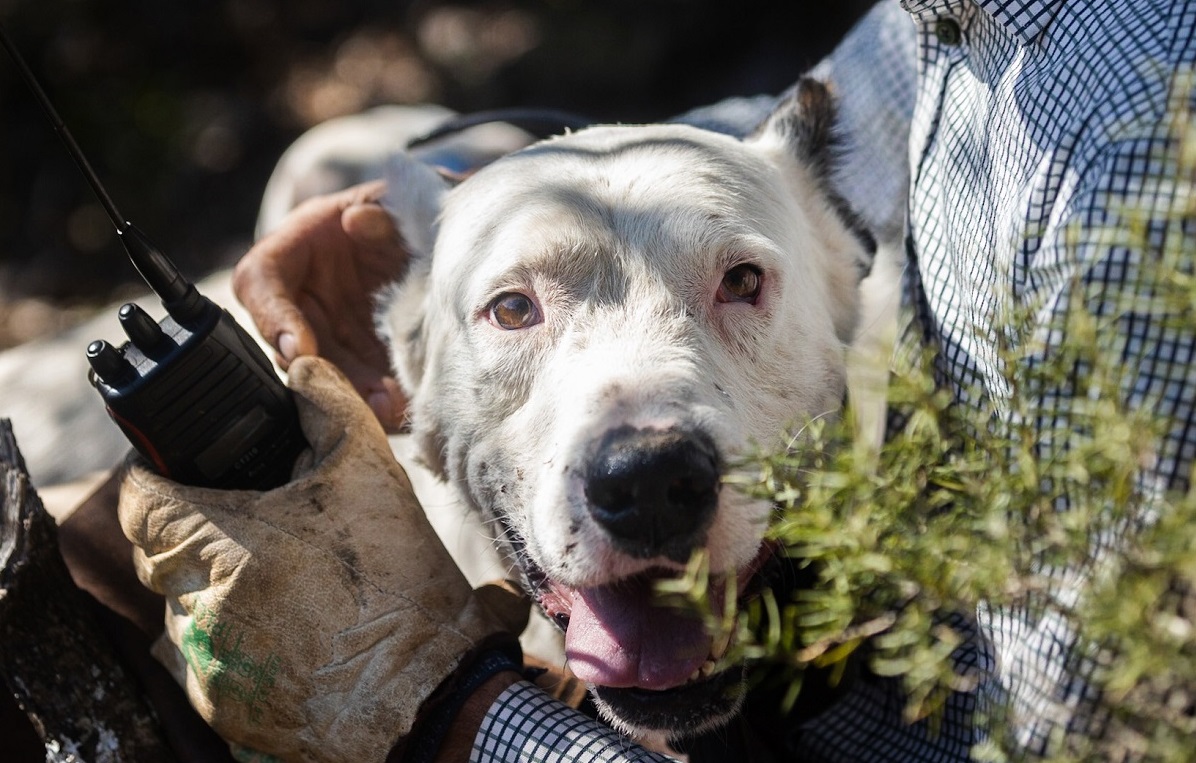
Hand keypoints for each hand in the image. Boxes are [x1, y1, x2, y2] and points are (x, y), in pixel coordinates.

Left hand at [118, 356, 527, 761]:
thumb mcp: (370, 475)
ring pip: (185, 604)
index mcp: (221, 541)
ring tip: (289, 583)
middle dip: (203, 530)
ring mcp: (203, 663)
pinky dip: (239, 640)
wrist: (425, 692)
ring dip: (221, 585)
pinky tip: (294, 632)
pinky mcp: (218, 707)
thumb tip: (300, 367)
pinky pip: (208, 657)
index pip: (140, 497)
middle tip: (261, 525)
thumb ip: (326, 406)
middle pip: (163, 550)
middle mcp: (196, 607)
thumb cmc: (396, 585)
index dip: (157, 474)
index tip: (185, 472)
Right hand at [232, 182, 406, 430]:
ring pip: (330, 371)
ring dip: (355, 394)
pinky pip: (360, 379)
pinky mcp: (353, 354)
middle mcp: (295, 302)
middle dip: (328, 376)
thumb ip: (375, 208)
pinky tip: (401, 407)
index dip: (276, 319)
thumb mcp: (379, 201)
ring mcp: (323, 333)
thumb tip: (358, 220)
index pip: (263, 286)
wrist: (401, 236)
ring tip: (387, 407)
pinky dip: (378, 394)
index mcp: (283, 255)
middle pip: (298, 348)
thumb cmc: (377, 212)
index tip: (298, 348)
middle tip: (360, 397)